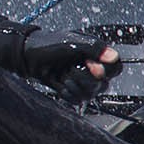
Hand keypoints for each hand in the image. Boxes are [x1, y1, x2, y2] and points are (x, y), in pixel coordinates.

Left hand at [0, 17, 122, 102]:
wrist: (27, 56)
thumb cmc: (47, 45)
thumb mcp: (71, 42)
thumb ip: (93, 47)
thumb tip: (113, 56)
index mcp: (97, 55)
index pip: (116, 68)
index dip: (105, 70)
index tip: (89, 64)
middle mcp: (93, 69)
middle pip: (104, 85)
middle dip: (84, 79)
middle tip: (69, 69)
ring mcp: (83, 82)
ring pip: (91, 95)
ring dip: (74, 87)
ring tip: (62, 76)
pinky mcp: (72, 91)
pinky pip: (78, 101)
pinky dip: (68, 95)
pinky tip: (60, 85)